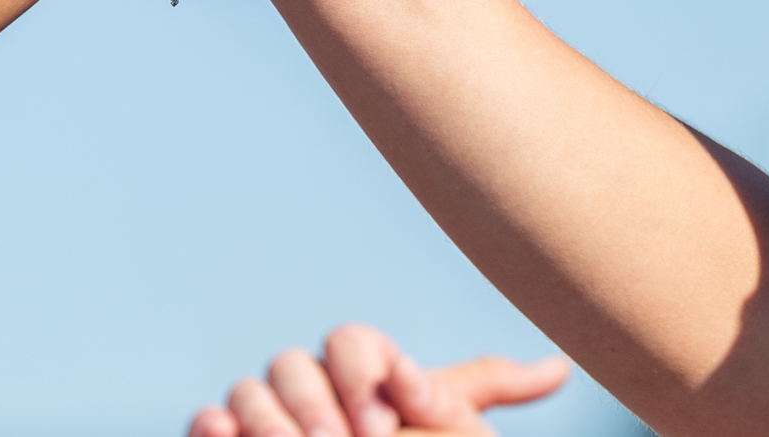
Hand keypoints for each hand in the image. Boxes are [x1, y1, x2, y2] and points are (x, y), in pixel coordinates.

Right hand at [187, 323, 567, 436]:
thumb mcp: (458, 434)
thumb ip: (485, 391)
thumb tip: (560, 367)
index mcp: (365, 378)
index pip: (351, 340)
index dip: (369, 371)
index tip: (397, 417)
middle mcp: (315, 393)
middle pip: (295, 360)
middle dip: (321, 399)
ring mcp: (271, 421)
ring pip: (251, 386)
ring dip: (275, 419)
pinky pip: (208, 418)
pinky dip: (217, 425)